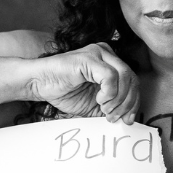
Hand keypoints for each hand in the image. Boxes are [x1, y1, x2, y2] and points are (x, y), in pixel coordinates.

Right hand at [22, 43, 138, 122]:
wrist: (38, 84)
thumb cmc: (64, 91)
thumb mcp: (95, 104)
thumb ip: (112, 107)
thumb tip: (129, 119)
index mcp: (111, 63)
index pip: (134, 82)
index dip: (134, 103)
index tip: (128, 120)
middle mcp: (107, 54)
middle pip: (133, 79)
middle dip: (128, 103)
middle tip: (115, 117)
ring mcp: (98, 53)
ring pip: (125, 76)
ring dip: (119, 99)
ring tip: (106, 110)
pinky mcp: (89, 58)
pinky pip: (110, 76)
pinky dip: (109, 92)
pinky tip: (99, 100)